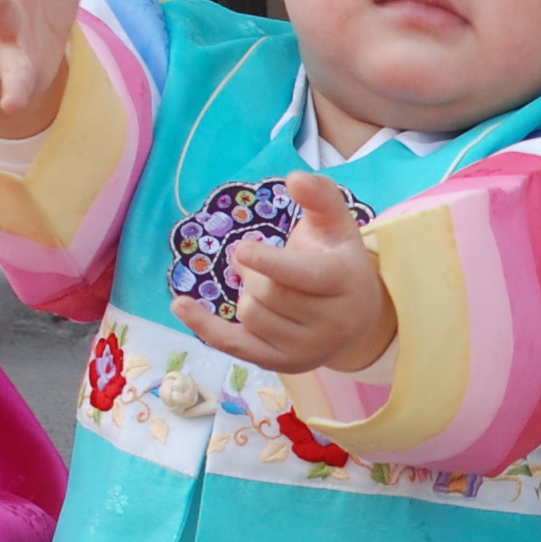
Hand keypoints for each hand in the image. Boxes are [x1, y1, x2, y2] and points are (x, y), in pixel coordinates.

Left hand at [170, 170, 396, 374]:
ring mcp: (307, 349)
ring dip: (246, 292)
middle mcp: (331, 322)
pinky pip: (234, 345)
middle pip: (268, 294)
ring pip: (251, 316)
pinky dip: (204, 325)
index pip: (300, 277)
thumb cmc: (339, 261)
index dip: (268, 263)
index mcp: (345, 282)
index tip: (242, 250)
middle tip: (255, 258)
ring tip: (263, 284)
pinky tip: (180, 305)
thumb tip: (295, 177)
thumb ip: (319, 196)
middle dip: (253, 270)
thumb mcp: (337, 225)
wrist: (360, 320)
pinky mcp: (282, 364)